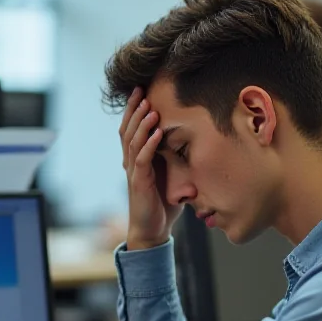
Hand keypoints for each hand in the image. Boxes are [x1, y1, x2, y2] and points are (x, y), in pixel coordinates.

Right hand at [119, 88, 182, 249]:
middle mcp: (131, 163)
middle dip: (134, 109)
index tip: (140, 91)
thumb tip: (194, 142)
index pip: (131, 129)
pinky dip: (149, 145)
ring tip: (149, 107)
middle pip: (127, 130)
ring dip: (142, 124)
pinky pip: (142, 161)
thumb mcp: (172, 177)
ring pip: (133, 142)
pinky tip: (156, 133)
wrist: (153, 230)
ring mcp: (134, 173)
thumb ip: (175, 160)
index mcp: (137, 160)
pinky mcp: (139, 184)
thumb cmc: (163, 204)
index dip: (134, 110)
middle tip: (139, 90)